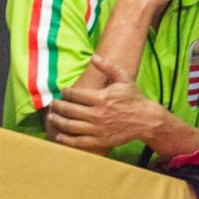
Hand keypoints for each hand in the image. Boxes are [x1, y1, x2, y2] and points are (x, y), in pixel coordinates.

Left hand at [47, 55, 164, 154]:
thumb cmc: (133, 98)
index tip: (63, 92)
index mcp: (101, 98)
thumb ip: (108, 67)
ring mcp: (98, 129)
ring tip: (51, 118)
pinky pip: (79, 141)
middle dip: (58, 106)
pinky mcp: (100, 141)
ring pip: (71, 126)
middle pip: (70, 110)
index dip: (66, 93)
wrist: (146, 120)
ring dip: (58, 121)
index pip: (75, 95)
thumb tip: (93, 57)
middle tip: (53, 104)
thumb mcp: (123, 79)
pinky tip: (59, 136)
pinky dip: (67, 139)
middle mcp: (98, 114)